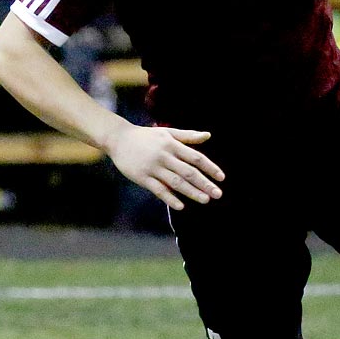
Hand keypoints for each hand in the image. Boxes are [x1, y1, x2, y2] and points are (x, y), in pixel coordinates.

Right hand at [104, 124, 224, 210]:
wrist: (118, 139)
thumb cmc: (146, 136)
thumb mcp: (167, 132)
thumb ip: (188, 136)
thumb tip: (208, 136)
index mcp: (172, 145)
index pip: (195, 157)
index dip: (210, 167)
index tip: (221, 178)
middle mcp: (164, 156)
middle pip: (188, 172)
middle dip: (205, 184)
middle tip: (218, 194)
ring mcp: (153, 168)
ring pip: (176, 182)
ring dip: (192, 192)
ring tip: (205, 200)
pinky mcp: (142, 177)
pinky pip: (158, 189)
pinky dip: (170, 198)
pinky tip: (181, 206)